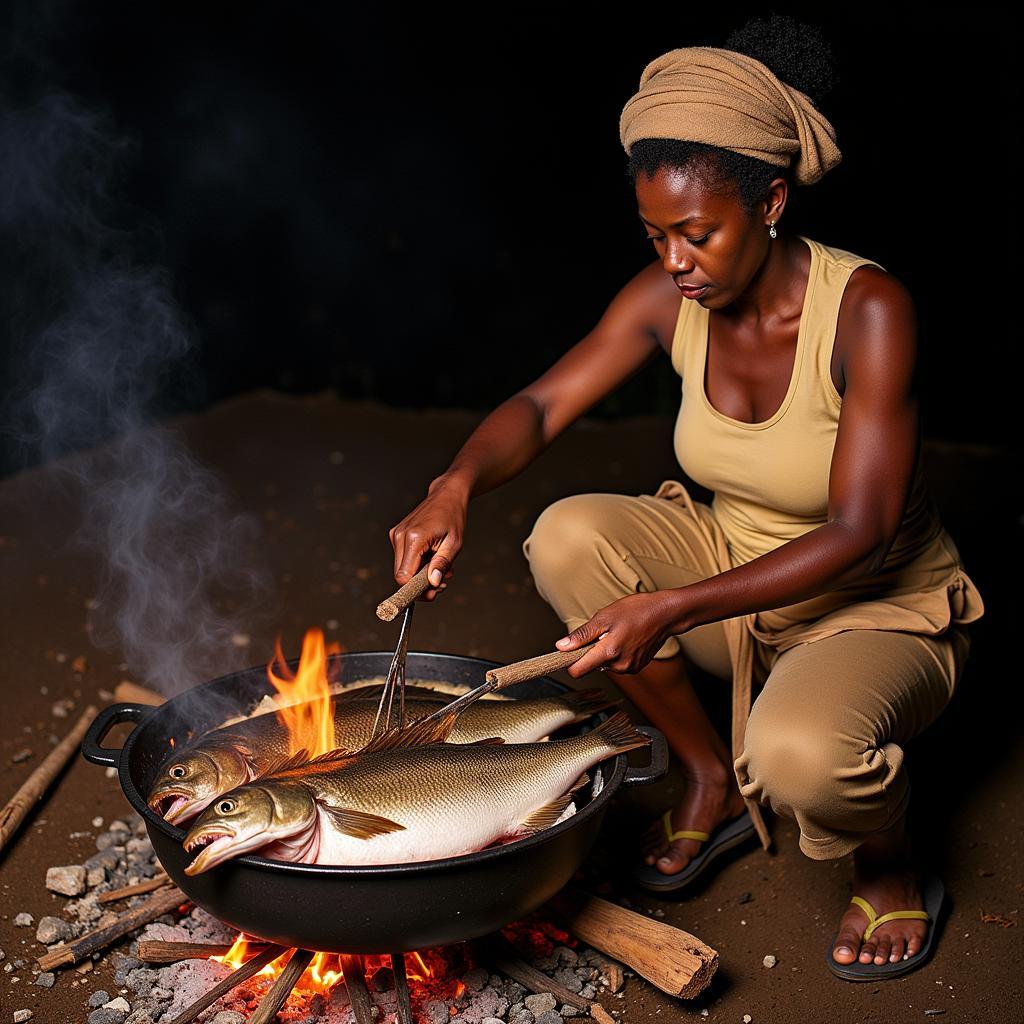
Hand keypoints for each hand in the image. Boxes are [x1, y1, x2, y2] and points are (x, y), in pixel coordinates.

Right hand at [388, 478, 466, 601]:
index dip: (416, 591)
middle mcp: (400, 536)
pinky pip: (404, 559)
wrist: (447, 495)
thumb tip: (432, 583)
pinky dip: (418, 565)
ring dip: (421, 574)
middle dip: (421, 584)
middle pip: (401, 575)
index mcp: (414, 538)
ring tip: (442, 568)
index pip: (404, 576)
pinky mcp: (396, 535)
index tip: (432, 594)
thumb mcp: (454, 544)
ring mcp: (396, 535)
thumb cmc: (453, 517)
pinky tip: (433, 559)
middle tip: (442, 583)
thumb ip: (442, 564)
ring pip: (403, 569)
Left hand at [555, 591, 682, 676]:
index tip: (569, 652)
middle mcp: (619, 666)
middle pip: (591, 667)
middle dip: (591, 651)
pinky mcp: (636, 668)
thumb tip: (561, 647)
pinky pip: (617, 664)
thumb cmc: (637, 610)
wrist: (666, 614)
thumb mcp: (604, 617)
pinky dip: (616, 653)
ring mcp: (629, 668)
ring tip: (618, 633)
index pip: (578, 671)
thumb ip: (582, 635)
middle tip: (603, 631)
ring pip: (604, 665)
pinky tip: (626, 639)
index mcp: (609, 652)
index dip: (570, 662)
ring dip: (605, 652)